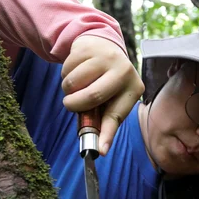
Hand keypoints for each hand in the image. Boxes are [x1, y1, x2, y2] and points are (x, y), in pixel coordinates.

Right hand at [61, 35, 143, 155]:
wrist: (103, 47)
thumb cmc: (107, 81)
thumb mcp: (112, 99)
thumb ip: (105, 120)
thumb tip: (99, 149)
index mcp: (134, 89)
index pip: (116, 115)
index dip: (106, 134)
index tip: (99, 151)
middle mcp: (124, 71)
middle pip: (92, 96)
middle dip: (75, 105)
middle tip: (70, 105)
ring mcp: (107, 57)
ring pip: (74, 83)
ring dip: (67, 89)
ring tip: (76, 85)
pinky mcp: (89, 47)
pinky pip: (66, 69)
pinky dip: (65, 75)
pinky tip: (75, 70)